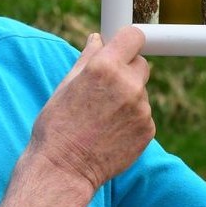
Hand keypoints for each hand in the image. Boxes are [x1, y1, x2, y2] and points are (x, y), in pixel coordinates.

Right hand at [27, 27, 154, 191]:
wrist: (63, 169)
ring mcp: (141, 109)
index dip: (127, 41)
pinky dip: (132, 120)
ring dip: (129, 98)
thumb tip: (98, 39)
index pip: (133, 36)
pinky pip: (144, 115)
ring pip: (141, 92)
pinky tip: (111, 132)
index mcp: (104, 67)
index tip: (122, 48)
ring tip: (103, 118)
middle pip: (141, 64)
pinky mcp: (148, 130)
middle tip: (106, 90)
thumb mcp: (65, 85)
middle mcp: (128, 84)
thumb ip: (87, 58)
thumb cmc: (57, 126)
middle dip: (128, 71)